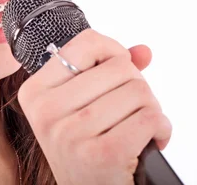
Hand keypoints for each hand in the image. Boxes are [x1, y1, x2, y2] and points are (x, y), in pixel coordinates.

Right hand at [18, 29, 171, 184]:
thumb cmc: (86, 151)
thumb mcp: (83, 106)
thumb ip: (109, 71)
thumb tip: (143, 52)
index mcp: (36, 92)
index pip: (86, 43)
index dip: (113, 51)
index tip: (118, 70)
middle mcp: (47, 111)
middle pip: (119, 67)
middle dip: (137, 86)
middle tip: (128, 110)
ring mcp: (71, 133)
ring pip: (138, 91)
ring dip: (150, 110)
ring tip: (136, 127)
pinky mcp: (101, 154)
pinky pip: (150, 118)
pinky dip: (161, 128)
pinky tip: (150, 140)